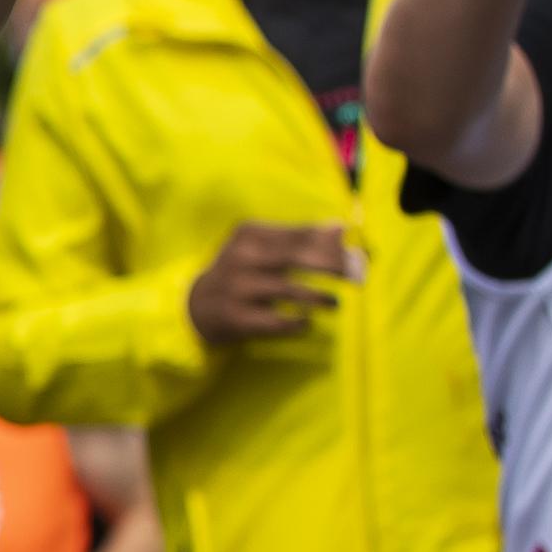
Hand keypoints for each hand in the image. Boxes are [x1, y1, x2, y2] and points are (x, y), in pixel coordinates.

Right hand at [185, 220, 358, 344]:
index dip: (331, 243)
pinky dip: (296, 323)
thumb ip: (299, 238)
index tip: (355, 251)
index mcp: (250, 234)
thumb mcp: (261, 247)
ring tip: (335, 303)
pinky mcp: (236, 317)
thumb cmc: (241, 272)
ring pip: (288, 290)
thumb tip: (343, 228)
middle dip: (331, 266)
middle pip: (296, 257)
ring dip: (318, 298)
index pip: (300, 234)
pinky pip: (275, 321)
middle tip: (355, 276)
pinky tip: (307, 323)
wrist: (195, 305)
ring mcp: (238, 288)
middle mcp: (242, 257)